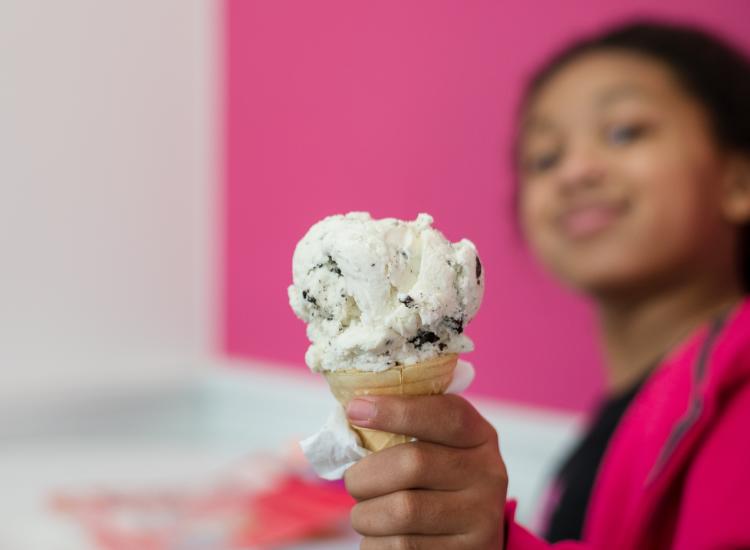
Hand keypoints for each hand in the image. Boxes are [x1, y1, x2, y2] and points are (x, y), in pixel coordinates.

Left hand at [344, 394, 507, 548]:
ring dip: (366, 514)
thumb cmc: (436, 480)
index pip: (446, 415)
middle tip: (354, 481)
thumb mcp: (437, 446)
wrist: (465, 535)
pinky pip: (401, 548)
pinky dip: (375, 543)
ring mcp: (481, 518)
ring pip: (402, 511)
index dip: (398, 410)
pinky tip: (381, 536)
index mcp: (479, 437)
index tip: (355, 410)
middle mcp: (488, 475)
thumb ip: (406, 428)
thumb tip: (354, 411)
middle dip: (367, 473)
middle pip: (414, 463)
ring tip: (365, 513)